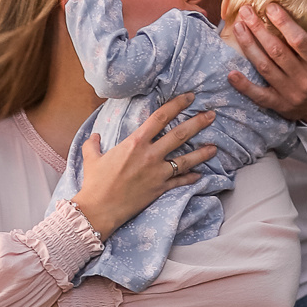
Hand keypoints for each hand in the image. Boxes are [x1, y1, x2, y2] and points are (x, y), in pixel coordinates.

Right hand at [73, 95, 214, 238]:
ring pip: (186, 159)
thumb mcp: (92, 159)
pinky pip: (180, 181)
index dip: (177, 104)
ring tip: (215, 147)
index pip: (160, 117)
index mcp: (135, 142)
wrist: (99, 209)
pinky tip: (199, 174)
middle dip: (198, 123)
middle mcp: (150, 155)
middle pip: (179, 134)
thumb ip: (93, 144)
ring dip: (202, 152)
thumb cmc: (95, 183)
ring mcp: (157, 173)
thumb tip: (94, 136)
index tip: (189, 97)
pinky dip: (190, 178)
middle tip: (211, 115)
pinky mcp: (160, 189)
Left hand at [228, 3, 306, 123]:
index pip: (300, 42)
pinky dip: (244, 86)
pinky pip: (259, 96)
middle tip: (246, 11)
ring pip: (265, 68)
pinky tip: (231, 72)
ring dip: (249, 47)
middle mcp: (303, 79)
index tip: (270, 7)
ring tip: (238, 27)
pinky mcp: (278, 105)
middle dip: (260, 30)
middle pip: (278, 52)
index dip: (285, 24)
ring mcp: (289, 93)